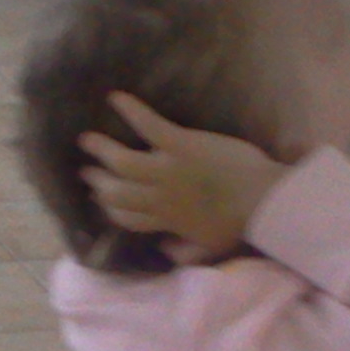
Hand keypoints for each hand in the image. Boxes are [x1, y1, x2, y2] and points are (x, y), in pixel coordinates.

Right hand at [79, 93, 287, 266]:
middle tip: (86, 171)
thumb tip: (164, 251)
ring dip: (102, 149)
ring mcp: (166, 170)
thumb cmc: (240, 225)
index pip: (126, 218)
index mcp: (164, 220)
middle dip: (97, 181)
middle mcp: (157, 197)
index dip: (109, 209)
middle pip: (116, 192)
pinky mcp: (179, 145)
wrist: (263, 201)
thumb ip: (185, 253)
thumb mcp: (210, 249)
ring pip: (121, 161)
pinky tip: (116, 97)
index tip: (101, 200)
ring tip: (87, 139)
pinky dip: (131, 110)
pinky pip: (148, 126)